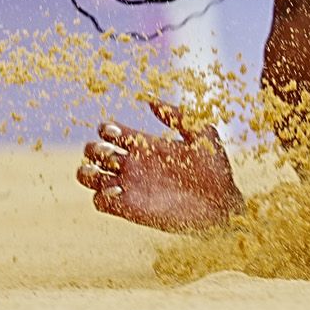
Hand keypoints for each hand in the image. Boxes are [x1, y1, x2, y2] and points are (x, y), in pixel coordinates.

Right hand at [76, 101, 244, 234]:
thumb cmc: (216, 169)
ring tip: (107, 172)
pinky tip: (119, 190)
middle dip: (93, 150)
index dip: (106, 128)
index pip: (111, 132)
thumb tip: (150, 100)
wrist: (222, 205)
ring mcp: (130, 187)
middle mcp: (134, 165)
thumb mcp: (201, 134)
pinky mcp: (129, 209)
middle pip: (94, 153)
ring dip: (87, 172)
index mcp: (146, 145)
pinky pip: (99, 203)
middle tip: (111, 153)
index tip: (116, 131)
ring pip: (89, 177)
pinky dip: (100, 196)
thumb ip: (177, 116)